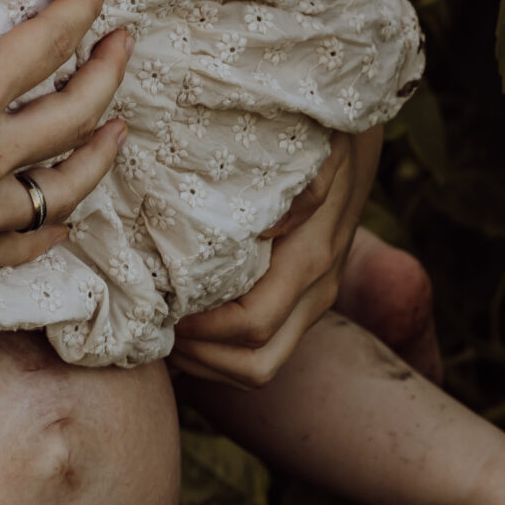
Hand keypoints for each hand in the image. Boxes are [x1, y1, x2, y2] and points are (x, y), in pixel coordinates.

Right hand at [0, 0, 130, 303]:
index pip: (45, 45)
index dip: (78, 9)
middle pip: (74, 115)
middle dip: (107, 73)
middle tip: (123, 43)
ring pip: (62, 189)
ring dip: (98, 155)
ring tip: (118, 130)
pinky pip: (23, 248)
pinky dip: (53, 232)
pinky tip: (64, 223)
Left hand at [170, 129, 381, 387]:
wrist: (353, 139)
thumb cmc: (316, 139)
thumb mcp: (308, 150)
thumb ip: (298, 187)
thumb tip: (265, 230)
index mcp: (308, 260)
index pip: (252, 325)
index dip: (203, 331)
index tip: (159, 307)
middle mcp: (315, 291)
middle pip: (256, 365)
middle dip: (200, 358)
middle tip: (151, 329)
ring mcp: (311, 301)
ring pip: (260, 366)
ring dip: (208, 360)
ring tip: (161, 330)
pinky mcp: (301, 298)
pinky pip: (264, 346)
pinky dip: (221, 348)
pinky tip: (186, 320)